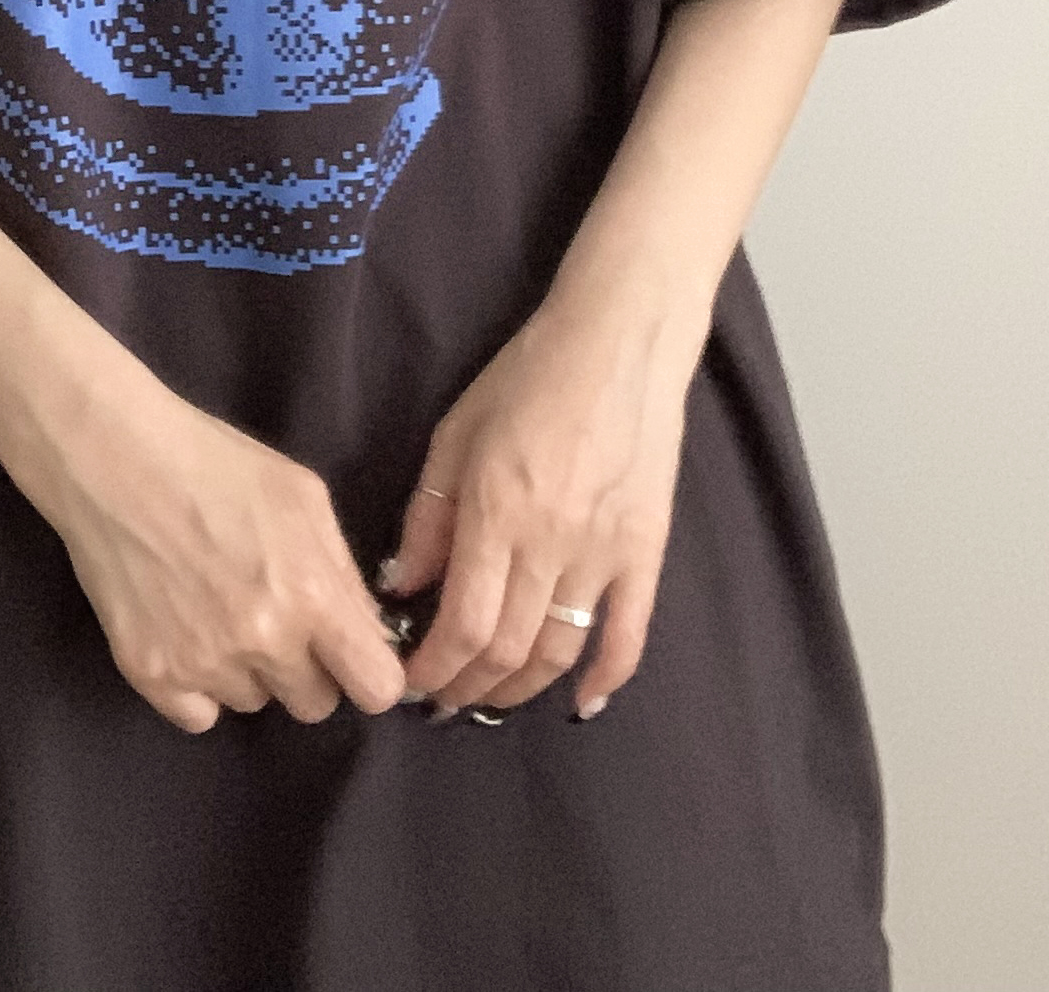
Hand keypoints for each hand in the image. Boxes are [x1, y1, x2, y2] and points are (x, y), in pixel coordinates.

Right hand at [40, 379, 414, 734]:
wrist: (113, 459)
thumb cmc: (216, 463)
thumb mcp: (303, 495)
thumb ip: (343, 570)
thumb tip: (368, 630)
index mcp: (310, 594)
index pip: (375, 687)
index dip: (370, 673)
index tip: (353, 655)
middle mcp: (263, 642)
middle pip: (315, 705)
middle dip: (308, 668)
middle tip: (277, 618)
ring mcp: (203, 665)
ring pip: (255, 703)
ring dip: (250, 671)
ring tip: (219, 609)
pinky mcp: (151, 675)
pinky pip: (200, 716)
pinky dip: (201, 687)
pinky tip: (187, 635)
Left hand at [379, 288, 706, 718]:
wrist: (618, 344)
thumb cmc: (526, 378)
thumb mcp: (455, 434)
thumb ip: (428, 517)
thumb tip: (402, 587)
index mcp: (497, 511)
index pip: (463, 623)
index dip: (434, 668)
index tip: (410, 683)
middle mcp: (551, 543)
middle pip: (507, 648)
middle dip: (468, 687)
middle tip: (441, 700)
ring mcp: (605, 552)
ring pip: (560, 650)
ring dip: (520, 688)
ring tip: (489, 698)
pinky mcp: (647, 551)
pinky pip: (630, 633)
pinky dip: (606, 679)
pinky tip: (582, 704)